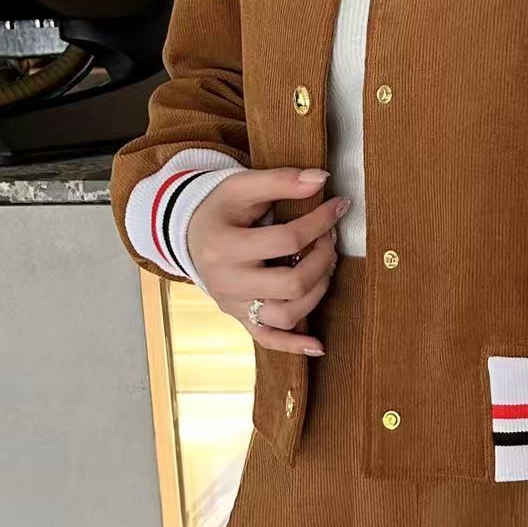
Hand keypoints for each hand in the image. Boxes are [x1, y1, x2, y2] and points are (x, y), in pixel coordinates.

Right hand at [185, 167, 350, 354]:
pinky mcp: (241, 319)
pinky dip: (294, 346)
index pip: (287, 239)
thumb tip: (321, 180)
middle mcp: (228, 283)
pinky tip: (318, 345)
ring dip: (318, 292)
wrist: (189, 233)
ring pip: (286, 315)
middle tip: (330, 239)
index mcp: (224, 247)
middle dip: (322, 260)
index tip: (338, 206)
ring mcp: (234, 305)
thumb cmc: (218, 208)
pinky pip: (268, 340)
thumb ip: (280, 181)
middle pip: (291, 284)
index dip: (320, 222)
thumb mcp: (241, 186)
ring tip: (326, 266)